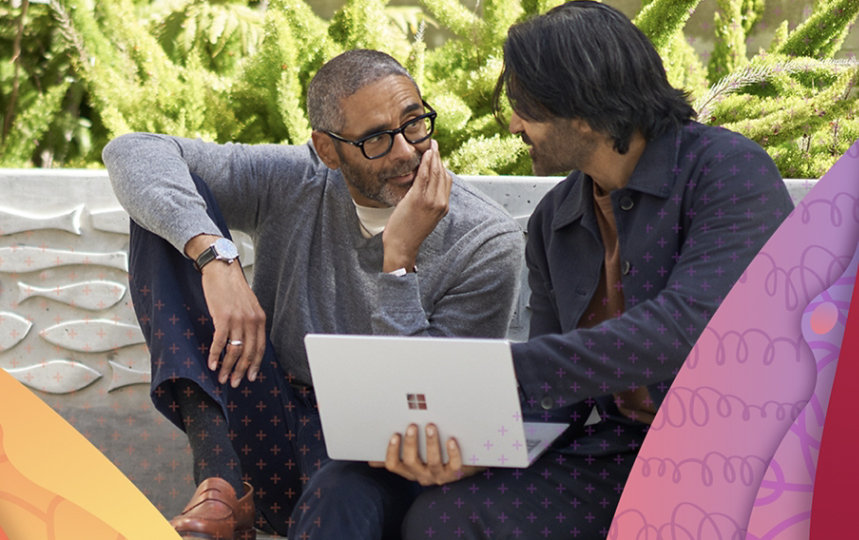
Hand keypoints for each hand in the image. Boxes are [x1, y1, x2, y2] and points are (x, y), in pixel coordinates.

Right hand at [187, 235, 266, 387]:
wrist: (221, 269)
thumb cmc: (232, 287)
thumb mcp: (248, 305)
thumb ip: (250, 322)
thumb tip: (246, 342)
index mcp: (260, 319)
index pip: (260, 348)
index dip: (255, 365)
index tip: (250, 377)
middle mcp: (252, 320)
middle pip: (248, 352)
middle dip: (241, 371)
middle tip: (235, 383)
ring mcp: (238, 319)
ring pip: (235, 350)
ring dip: (228, 367)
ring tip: (222, 377)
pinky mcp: (223, 317)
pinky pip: (220, 342)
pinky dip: (215, 355)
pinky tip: (212, 364)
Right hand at [369, 423, 484, 485]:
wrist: (464, 467)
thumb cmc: (436, 457)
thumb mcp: (415, 459)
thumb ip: (397, 457)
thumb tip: (371, 459)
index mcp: (409, 470)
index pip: (393, 465)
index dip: (392, 451)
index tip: (394, 434)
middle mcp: (422, 475)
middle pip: (411, 461)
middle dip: (411, 443)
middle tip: (412, 425)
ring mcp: (439, 476)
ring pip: (433, 462)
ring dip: (431, 443)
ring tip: (431, 426)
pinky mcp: (456, 474)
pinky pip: (454, 465)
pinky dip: (452, 452)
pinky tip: (452, 439)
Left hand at [382, 139, 450, 271]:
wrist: (402, 246)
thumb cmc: (409, 232)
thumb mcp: (425, 216)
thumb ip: (429, 202)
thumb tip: (425, 188)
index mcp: (444, 207)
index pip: (447, 180)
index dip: (442, 165)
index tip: (437, 154)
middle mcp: (441, 202)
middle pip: (443, 174)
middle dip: (438, 157)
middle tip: (434, 144)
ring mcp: (431, 201)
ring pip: (435, 172)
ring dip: (433, 156)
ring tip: (430, 145)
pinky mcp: (418, 199)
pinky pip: (424, 176)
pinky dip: (425, 163)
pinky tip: (424, 155)